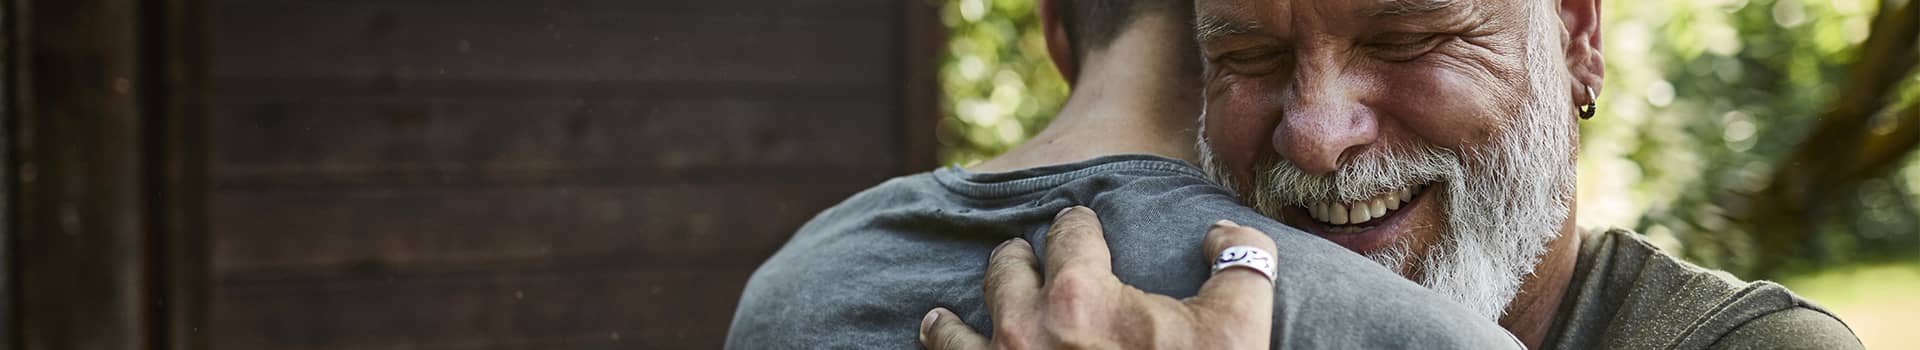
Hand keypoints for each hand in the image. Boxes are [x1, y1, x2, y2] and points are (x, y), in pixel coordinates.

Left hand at [918, 206, 1277, 348]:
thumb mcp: (1239, 330)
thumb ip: (1242, 263)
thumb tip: (1223, 231)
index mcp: (1082, 295)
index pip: (1068, 232)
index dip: (1076, 224)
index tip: (1076, 224)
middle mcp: (1025, 329)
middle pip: (1006, 269)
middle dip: (1019, 258)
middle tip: (1021, 256)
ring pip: (959, 324)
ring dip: (967, 308)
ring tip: (958, 305)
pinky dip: (942, 345)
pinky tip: (940, 336)